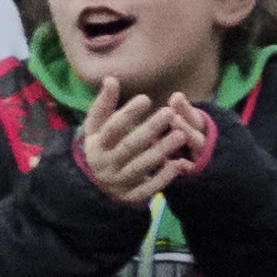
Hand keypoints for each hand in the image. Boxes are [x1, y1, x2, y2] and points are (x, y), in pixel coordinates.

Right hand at [77, 91, 204, 206]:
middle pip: (129, 146)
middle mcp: (106, 163)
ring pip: (140, 166)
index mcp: (96, 144)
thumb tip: (111, 79)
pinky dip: (164, 177)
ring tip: (181, 134)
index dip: (127, 113)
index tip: (146, 98)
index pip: (111, 128)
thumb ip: (104, 105)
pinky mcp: (131, 197)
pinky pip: (148, 188)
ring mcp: (118, 181)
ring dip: (161, 151)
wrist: (95, 187)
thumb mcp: (96, 128)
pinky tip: (180, 164)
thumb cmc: (101, 148)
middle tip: (169, 112)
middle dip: (149, 129)